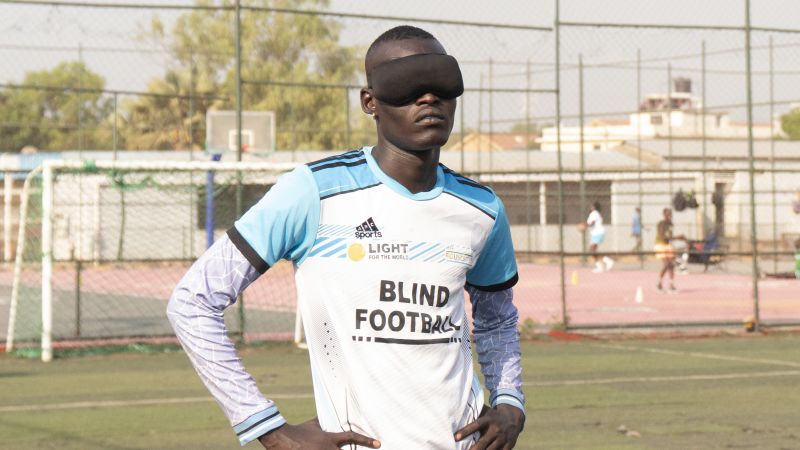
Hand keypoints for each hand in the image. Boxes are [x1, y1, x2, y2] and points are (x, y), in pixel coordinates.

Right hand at [259, 417, 379, 449]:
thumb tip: (327, 411)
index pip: (352, 437)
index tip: (379, 444)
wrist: (282, 438)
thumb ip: (322, 421)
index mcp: (330, 438)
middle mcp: (328, 449)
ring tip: (328, 449)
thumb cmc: (298, 431)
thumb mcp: (312, 425)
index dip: (366, 440)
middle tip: (372, 448)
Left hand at [454, 404, 524, 449]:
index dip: (465, 431)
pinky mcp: (508, 445)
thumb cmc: (493, 416)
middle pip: (483, 442)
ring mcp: (503, 438)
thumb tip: (457, 411)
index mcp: (488, 419)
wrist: (513, 418)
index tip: (455, 437)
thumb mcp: (486, 412)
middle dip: (473, 449)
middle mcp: (495, 429)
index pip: (476, 425)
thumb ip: (475, 413)